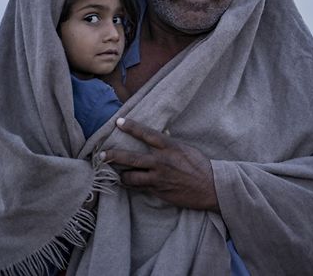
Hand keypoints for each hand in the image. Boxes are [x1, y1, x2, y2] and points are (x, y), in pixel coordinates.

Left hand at [100, 118, 219, 211]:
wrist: (211, 187)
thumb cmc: (200, 165)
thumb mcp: (185, 149)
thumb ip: (169, 144)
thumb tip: (159, 135)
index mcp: (169, 147)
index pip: (146, 134)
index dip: (131, 127)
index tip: (118, 121)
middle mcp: (161, 162)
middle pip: (131, 157)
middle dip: (113, 155)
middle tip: (101, 155)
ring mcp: (158, 178)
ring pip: (131, 177)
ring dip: (121, 175)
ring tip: (114, 173)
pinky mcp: (158, 192)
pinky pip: (139, 188)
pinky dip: (131, 185)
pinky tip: (127, 183)